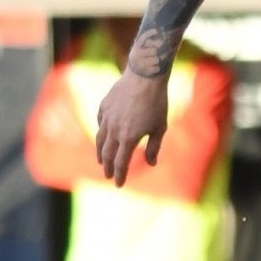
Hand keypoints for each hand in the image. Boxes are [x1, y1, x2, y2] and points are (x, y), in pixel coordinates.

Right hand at [94, 72, 169, 186]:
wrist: (145, 75)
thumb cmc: (157, 102)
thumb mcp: (160, 126)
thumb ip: (154, 147)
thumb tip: (151, 164)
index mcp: (128, 137)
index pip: (121, 162)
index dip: (120, 175)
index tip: (119, 185)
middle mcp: (114, 130)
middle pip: (107, 154)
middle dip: (108, 167)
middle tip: (108, 176)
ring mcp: (106, 117)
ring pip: (100, 140)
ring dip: (101, 153)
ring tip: (102, 161)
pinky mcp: (104, 106)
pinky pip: (100, 123)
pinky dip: (101, 133)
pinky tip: (103, 136)